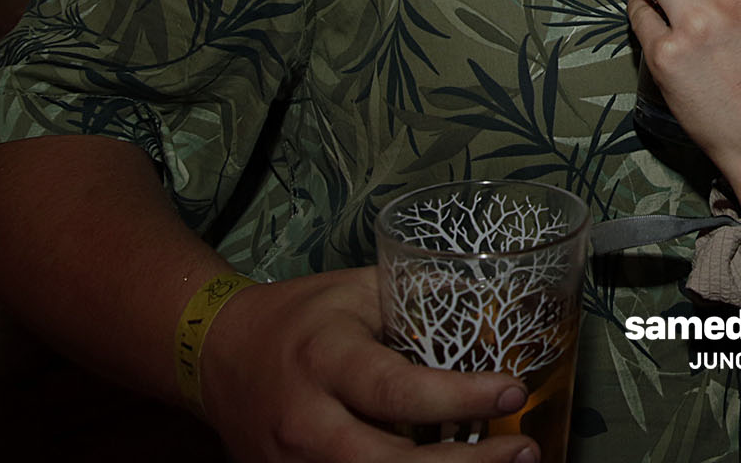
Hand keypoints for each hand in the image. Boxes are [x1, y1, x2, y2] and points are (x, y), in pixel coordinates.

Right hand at [202, 267, 537, 462]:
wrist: (217, 354)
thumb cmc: (298, 317)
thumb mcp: (358, 292)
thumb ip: (420, 300)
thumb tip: (496, 305)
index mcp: (324, 359)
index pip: (395, 390)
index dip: (458, 398)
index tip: (512, 391)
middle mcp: (306, 421)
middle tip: (523, 451)